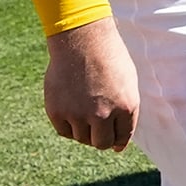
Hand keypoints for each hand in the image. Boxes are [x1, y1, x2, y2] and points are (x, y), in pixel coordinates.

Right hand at [42, 17, 138, 150]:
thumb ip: (124, 110)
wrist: (81, 40)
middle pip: (101, 144)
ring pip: (82, 138)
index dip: (118, 142)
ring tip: (84, 109)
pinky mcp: (57, 112)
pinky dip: (68, 125)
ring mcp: (78, 114)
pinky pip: (64, 131)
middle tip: (97, 129)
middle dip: (101, 139)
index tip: (115, 144)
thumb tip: (120, 142)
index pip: (123, 137)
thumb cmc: (108, 58)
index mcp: (126, 107)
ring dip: (84, 130)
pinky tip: (71, 110)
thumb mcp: (127, 82)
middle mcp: (102, 115)